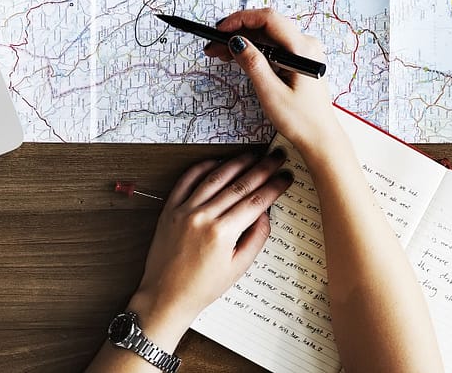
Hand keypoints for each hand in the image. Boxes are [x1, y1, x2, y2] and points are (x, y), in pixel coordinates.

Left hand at [127, 151, 294, 343]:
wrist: (166, 296)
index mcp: (222, 233)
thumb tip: (266, 213)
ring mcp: (184, 210)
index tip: (285, 177)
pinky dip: (203, 167)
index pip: (256, 202)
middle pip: (239, 185)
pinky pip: (187, 180)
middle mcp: (203, 217)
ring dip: (236, 163)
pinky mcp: (170, 208)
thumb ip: (256, 238)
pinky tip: (217, 162)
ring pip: (215, 177)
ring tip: (253, 155)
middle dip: (262, 169)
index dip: (274, 187)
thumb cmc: (202, 288)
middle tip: (276, 158)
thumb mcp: (237, 268)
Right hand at [206, 8, 349, 163]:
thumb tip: (236, 41)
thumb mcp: (271, 93)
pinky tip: (237, 56)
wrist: (320, 138)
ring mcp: (303, 52)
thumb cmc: (301, 120)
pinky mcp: (299, 60)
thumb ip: (253, 63)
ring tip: (220, 52)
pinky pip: (273, 47)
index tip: (220, 29)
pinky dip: (254, 49)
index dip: (241, 19)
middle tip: (213, 45)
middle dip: (237, 31)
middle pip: (266, 26)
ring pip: (267, 36)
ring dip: (243, 40)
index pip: (268, 19)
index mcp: (303, 49)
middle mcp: (305, 45)